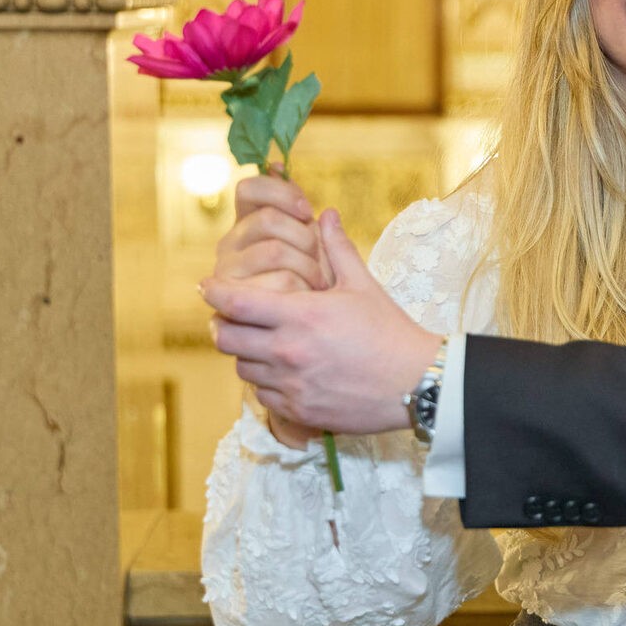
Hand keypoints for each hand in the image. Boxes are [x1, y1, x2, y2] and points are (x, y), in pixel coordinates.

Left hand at [203, 209, 444, 434]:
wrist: (417, 384)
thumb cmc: (390, 331)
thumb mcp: (363, 285)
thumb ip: (337, 249)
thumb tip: (326, 214)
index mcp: (301, 315)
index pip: (236, 302)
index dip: (215, 292)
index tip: (208, 286)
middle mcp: (288, 351)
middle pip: (225, 337)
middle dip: (223, 323)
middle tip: (233, 316)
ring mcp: (291, 384)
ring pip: (241, 367)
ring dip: (246, 353)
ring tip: (262, 343)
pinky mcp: (298, 410)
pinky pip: (262, 395)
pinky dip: (265, 381)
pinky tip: (284, 371)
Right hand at [214, 162, 331, 293]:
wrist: (316, 334)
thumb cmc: (315, 281)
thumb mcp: (311, 243)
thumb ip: (297, 207)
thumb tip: (277, 163)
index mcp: (245, 224)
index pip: (249, 188)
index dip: (281, 192)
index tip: (307, 210)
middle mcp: (230, 246)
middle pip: (267, 220)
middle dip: (304, 236)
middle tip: (320, 256)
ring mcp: (229, 275)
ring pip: (275, 251)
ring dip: (308, 265)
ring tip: (319, 282)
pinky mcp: (236, 305)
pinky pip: (279, 284)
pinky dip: (303, 289)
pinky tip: (308, 299)